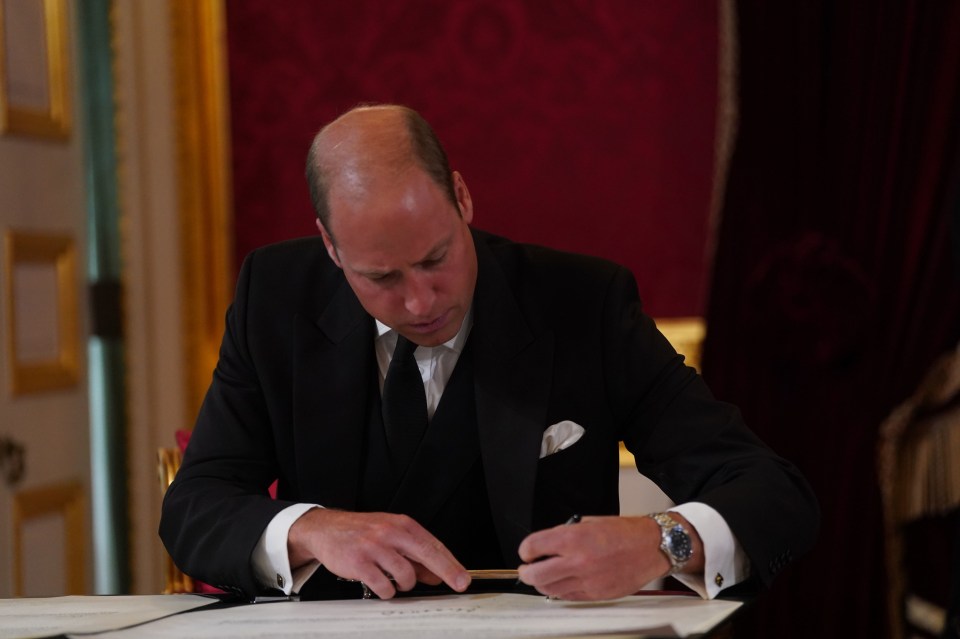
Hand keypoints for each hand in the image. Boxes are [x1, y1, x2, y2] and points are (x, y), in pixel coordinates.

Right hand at [288, 508, 470, 598]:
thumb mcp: (391, 537)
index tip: (463, 577)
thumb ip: (414, 556)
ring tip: (395, 581)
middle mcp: (390, 532)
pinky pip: (383, 586)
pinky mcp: (359, 563)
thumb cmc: (362, 532)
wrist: (326, 528)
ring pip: (405, 575)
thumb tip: (437, 575)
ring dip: (404, 585)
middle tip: (458, 585)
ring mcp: (375, 547)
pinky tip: (382, 585)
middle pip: (427, 554)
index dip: (451, 563)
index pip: (433, 545)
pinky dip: (386, 591)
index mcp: (401, 524)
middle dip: (446, 572)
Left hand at [516, 515, 703, 600]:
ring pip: (550, 589)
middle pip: (536, 574)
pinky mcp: (596, 594)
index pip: (534, 546)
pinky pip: (568, 596)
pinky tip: (560, 583)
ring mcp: (587, 581)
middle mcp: (578, 561)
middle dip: (526, 572)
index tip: (526, 551)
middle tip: (525, 568)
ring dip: (541, 583)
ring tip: (541, 576)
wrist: (651, 547)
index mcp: (574, 539)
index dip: (526, 549)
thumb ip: (566, 533)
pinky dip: (560, 591)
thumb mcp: (589, 522)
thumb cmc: (624, 532)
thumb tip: (547, 544)